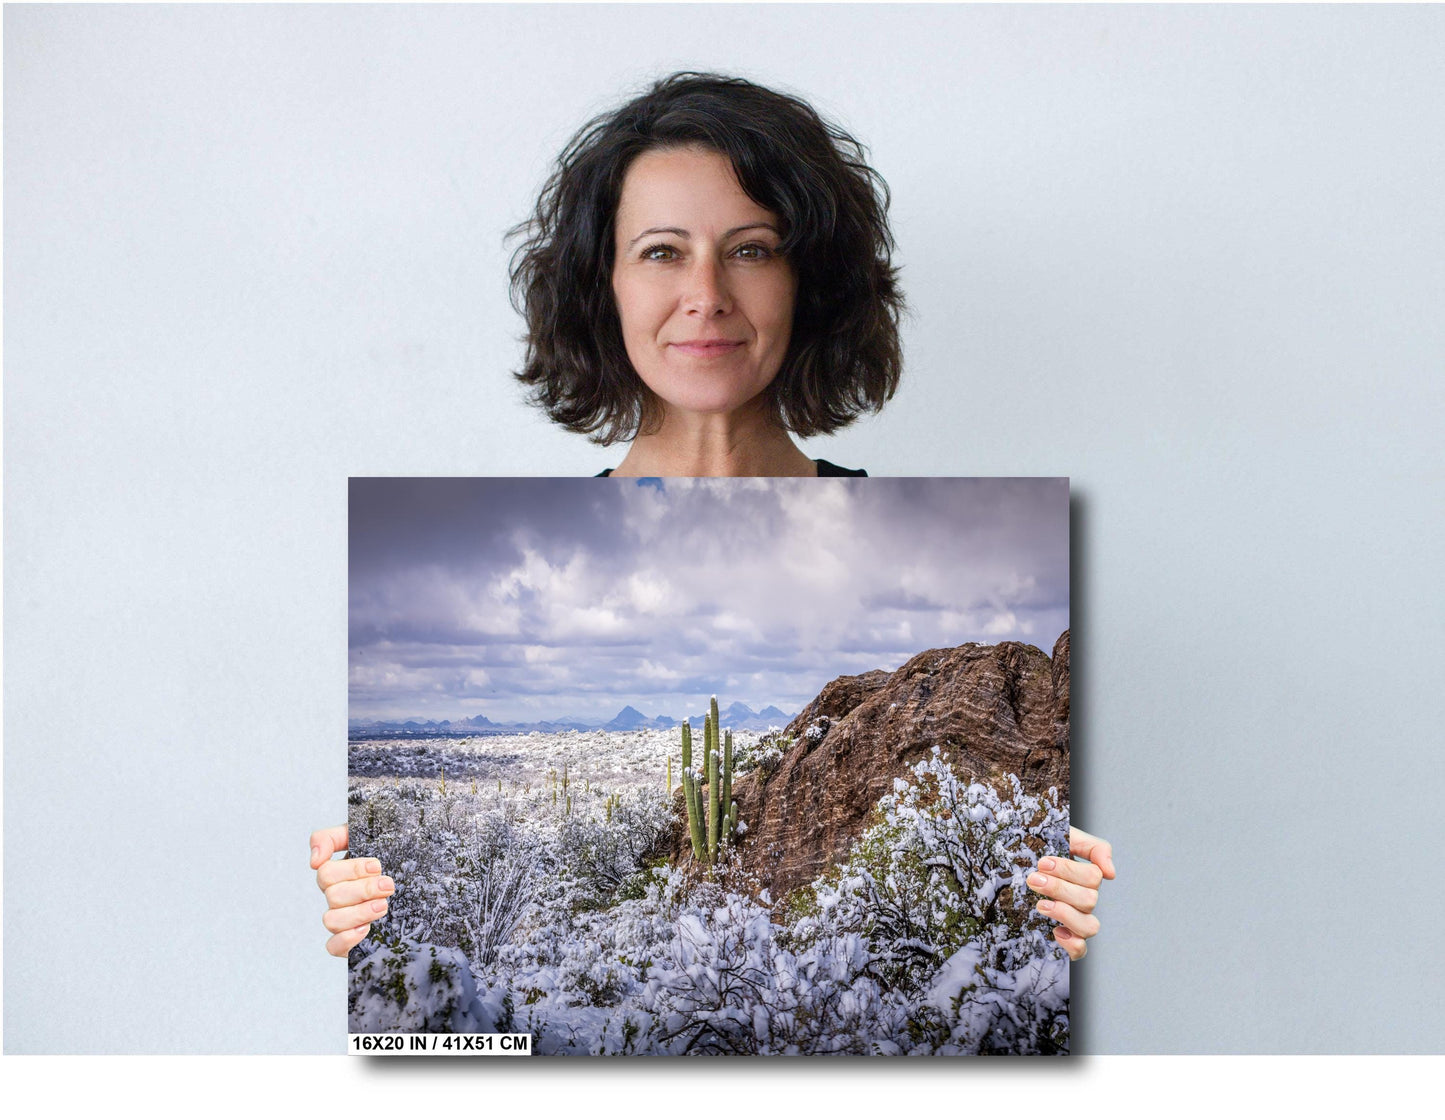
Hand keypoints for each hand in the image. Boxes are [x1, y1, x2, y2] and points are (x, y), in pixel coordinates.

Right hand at [310, 825, 394, 956]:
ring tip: (383, 906)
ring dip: (359, 913)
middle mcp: (338, 897)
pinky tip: (366, 929)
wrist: (420, 876)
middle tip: (388, 885)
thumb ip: (331, 838)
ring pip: (331, 920)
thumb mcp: (364, 835)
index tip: (377, 866)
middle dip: (363, 890)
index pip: (326, 873)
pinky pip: (333, 947)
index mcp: (338, 874)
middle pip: (333, 896)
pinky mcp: (351, 940)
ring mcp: (343, 919)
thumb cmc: (390, 852)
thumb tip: (314, 860)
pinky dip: (346, 939)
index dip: (351, 870)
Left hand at [1027, 826, 1114, 960]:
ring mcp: (1075, 920)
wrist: (1010, 861)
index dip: (1069, 871)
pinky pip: (1080, 950)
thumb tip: (1111, 874)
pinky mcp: (1064, 937)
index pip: (1093, 877)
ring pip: (1090, 926)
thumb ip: (1094, 847)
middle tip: (1033, 879)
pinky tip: (1055, 931)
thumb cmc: (1037, 847)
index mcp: (1085, 876)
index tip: (1042, 863)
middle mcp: (1084, 899)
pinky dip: (1072, 944)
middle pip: (1089, 900)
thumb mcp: (1064, 836)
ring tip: (1040, 905)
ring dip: (1065, 914)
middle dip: (1059, 889)